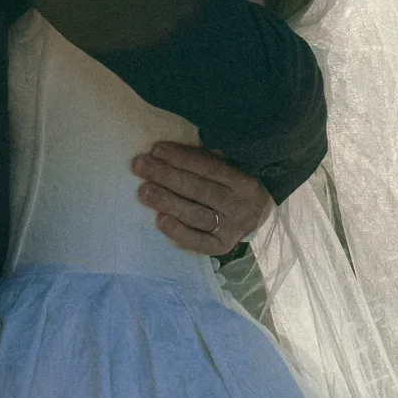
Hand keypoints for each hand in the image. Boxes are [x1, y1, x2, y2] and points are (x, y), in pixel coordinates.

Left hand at [131, 142, 272, 256]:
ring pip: (196, 215)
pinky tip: (160, 220)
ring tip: (144, 192)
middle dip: (167, 176)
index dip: (183, 158)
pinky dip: (179, 232)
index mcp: (243, 182)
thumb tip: (172, 151)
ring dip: (168, 203)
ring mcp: (231, 229)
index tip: (156, 149)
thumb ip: (206, 160)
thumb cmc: (230, 185)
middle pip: (200, 190)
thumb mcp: (228, 169)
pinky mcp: (221, 247)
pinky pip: (198, 242)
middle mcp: (239, 206)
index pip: (211, 168)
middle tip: (140, 166)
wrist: (256, 217)